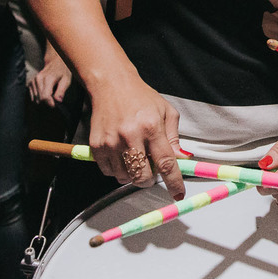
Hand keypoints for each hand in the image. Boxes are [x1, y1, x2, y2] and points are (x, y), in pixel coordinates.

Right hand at [29, 45, 72, 106]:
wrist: (56, 61)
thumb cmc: (63, 71)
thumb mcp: (66, 80)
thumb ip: (62, 90)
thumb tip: (58, 101)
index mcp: (48, 78)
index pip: (45, 96)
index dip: (50, 103)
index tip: (55, 105)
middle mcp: (38, 79)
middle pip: (40, 99)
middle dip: (47, 102)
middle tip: (54, 100)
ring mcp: (33, 81)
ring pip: (35, 98)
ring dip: (43, 100)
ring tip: (50, 95)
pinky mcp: (31, 82)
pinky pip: (33, 96)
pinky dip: (38, 97)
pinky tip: (45, 93)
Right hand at [87, 74, 188, 198]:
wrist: (111, 84)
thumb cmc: (141, 97)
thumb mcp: (166, 111)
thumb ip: (174, 137)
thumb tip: (181, 159)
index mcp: (151, 127)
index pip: (166, 162)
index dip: (173, 182)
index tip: (178, 194)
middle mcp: (130, 136)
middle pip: (142, 177)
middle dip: (149, 180)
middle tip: (151, 169)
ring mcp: (111, 142)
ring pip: (124, 177)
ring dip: (132, 174)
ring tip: (134, 156)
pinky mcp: (96, 146)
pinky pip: (108, 172)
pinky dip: (117, 169)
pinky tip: (121, 154)